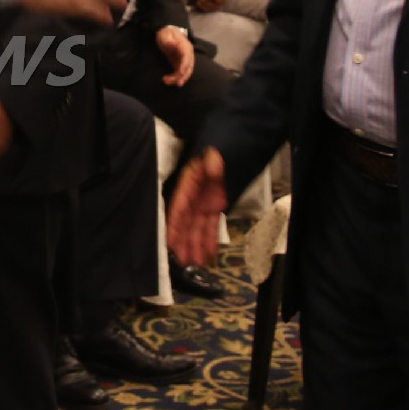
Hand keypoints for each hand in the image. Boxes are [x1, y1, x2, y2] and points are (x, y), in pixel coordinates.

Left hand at [155, 25, 194, 85]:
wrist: (168, 34)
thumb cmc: (166, 34)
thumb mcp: (165, 35)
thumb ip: (169, 40)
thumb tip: (174, 44)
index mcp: (184, 46)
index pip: (187, 57)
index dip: (185, 65)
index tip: (180, 72)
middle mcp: (187, 54)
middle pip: (189, 67)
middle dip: (184, 76)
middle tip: (178, 83)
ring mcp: (184, 60)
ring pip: (185, 72)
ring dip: (177, 79)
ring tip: (166, 81)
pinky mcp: (180, 64)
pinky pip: (179, 73)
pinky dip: (174, 78)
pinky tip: (166, 79)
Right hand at [166, 146, 226, 266]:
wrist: (238, 146)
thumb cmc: (222, 146)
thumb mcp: (216, 151)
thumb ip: (214, 160)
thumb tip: (213, 165)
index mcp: (190, 182)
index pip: (180, 205)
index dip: (174, 224)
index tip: (169, 240)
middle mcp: (195, 195)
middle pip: (187, 221)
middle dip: (185, 240)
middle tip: (183, 260)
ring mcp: (205, 201)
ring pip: (199, 226)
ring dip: (197, 244)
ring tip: (196, 263)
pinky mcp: (217, 205)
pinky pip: (212, 224)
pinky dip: (210, 238)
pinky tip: (209, 253)